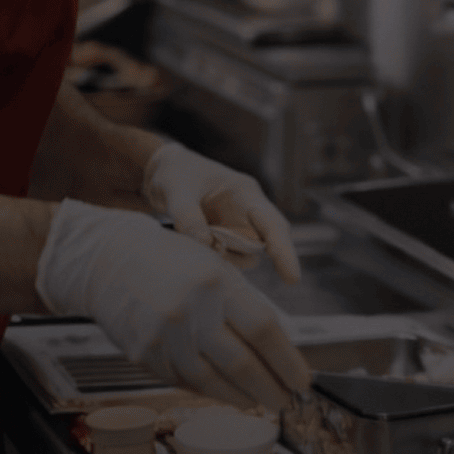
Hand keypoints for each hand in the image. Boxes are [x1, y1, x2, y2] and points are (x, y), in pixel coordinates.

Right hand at [36, 199, 311, 410]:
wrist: (112, 260)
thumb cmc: (172, 260)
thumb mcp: (215, 266)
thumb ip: (245, 304)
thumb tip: (280, 348)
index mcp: (215, 281)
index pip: (263, 330)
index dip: (287, 361)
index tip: (302, 379)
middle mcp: (189, 309)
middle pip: (242, 363)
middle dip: (270, 388)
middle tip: (286, 399)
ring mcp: (164, 335)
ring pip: (213, 381)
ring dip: (242, 397)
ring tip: (259, 400)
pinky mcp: (144, 354)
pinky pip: (185, 382)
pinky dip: (211, 391)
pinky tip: (226, 392)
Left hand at [143, 142, 301, 283]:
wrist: (162, 172)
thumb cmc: (175, 172)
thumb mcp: (176, 189)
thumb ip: (188, 216)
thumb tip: (207, 246)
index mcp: (244, 192)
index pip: (271, 222)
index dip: (283, 250)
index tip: (292, 278)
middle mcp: (246, 211)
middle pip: (268, 241)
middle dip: (269, 260)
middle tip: (274, 281)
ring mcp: (236, 227)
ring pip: (246, 255)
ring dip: (229, 259)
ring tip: (201, 247)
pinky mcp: (223, 240)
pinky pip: (228, 258)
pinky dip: (217, 261)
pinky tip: (198, 254)